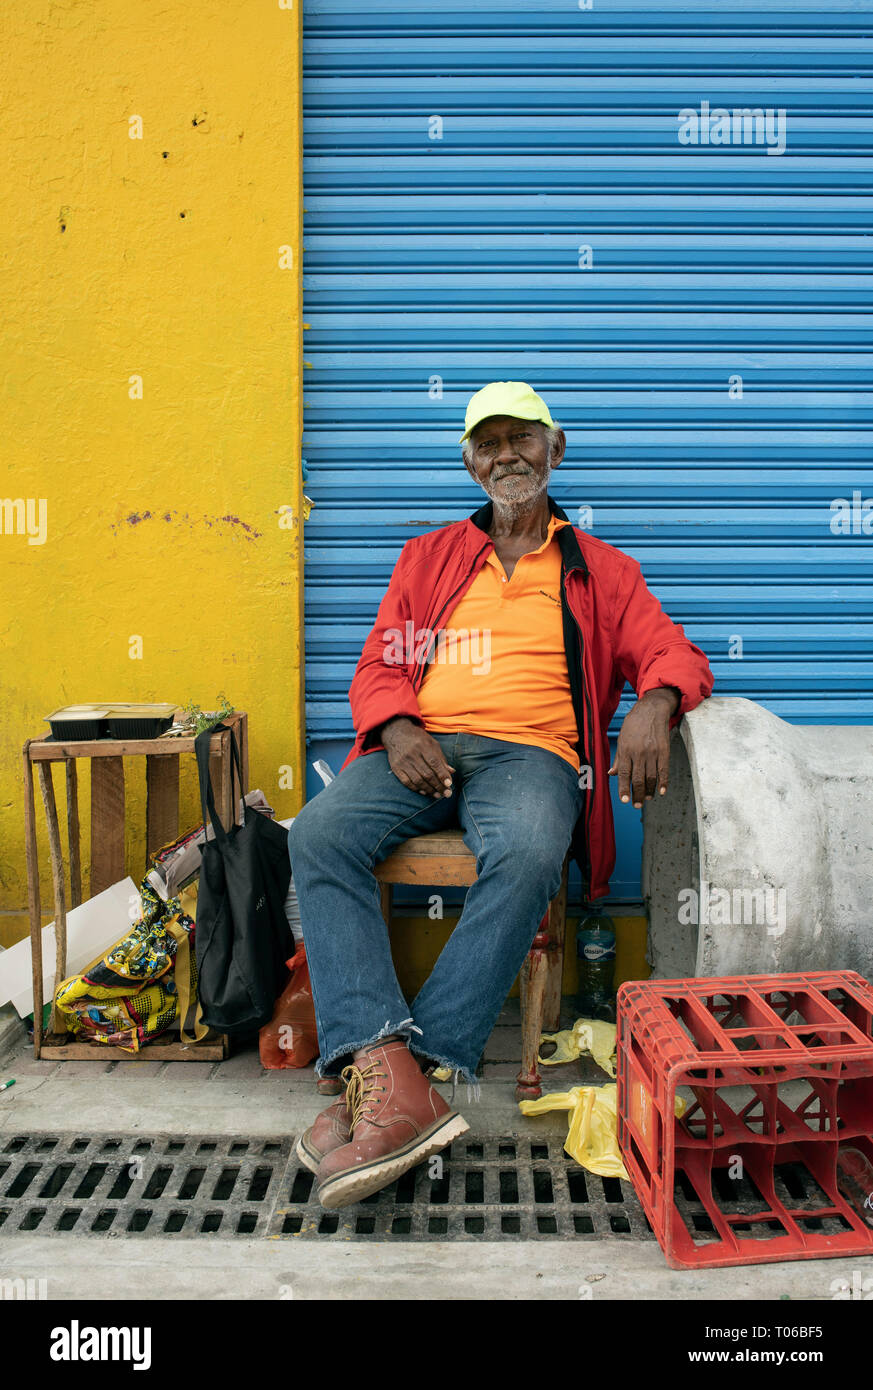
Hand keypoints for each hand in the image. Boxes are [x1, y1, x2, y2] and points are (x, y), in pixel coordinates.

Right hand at [380, 718, 454, 799]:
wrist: (396, 733)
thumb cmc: (418, 739)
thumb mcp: (432, 743)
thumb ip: (441, 758)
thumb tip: (451, 772)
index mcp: (423, 746)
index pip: (434, 763)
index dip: (442, 775)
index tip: (449, 784)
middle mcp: (412, 754)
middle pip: (427, 774)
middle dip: (438, 786)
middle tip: (447, 794)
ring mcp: (403, 762)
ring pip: (417, 780)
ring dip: (429, 790)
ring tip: (438, 795)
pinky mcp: (396, 768)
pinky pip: (406, 782)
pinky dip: (416, 789)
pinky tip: (424, 792)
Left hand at [608, 688, 677, 807]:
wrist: (651, 710)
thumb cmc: (634, 724)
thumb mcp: (621, 739)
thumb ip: (618, 758)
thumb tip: (611, 774)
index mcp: (626, 750)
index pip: (624, 774)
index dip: (624, 789)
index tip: (624, 800)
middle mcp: (639, 753)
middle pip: (638, 779)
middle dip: (637, 795)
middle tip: (637, 805)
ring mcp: (652, 753)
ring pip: (651, 778)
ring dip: (649, 792)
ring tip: (647, 799)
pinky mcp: (664, 751)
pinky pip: (664, 771)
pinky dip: (663, 783)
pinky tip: (661, 792)